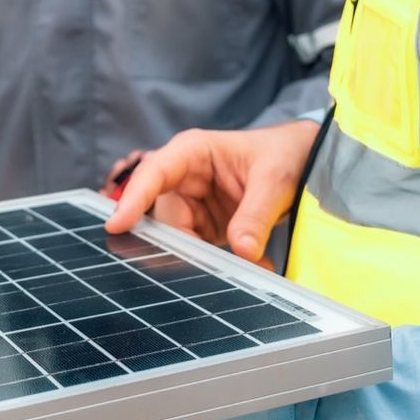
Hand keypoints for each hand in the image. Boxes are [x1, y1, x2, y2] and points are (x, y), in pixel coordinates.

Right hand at [104, 120, 321, 263]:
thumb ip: (257, 214)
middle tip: (204, 266)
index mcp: (192, 152)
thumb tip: (242, 251)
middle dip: (180, 246)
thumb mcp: (275, 179)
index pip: (153, 173)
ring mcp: (190, 206)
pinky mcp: (202, 229)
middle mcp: (182, 180)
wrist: (301, 162)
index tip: (118, 225)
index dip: (133, 198)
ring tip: (244, 267)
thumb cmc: (282, 154)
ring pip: (176, 241)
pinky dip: (221, 266)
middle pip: (162, 218)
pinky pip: (198, 253)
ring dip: (204, 260)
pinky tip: (253, 267)